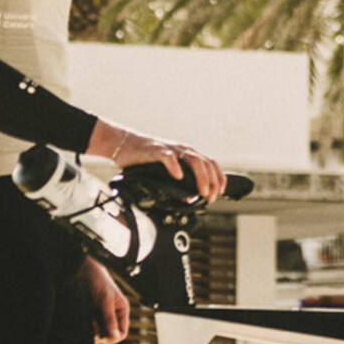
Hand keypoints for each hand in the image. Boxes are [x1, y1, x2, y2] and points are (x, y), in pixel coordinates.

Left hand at [84, 257, 129, 343]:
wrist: (83, 269)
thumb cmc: (98, 280)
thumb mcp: (105, 299)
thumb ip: (109, 318)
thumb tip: (114, 336)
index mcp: (121, 311)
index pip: (122, 333)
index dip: (114, 338)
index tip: (103, 337)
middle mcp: (112, 315)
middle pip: (109, 335)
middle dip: (101, 333)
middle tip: (91, 324)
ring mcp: (101, 315)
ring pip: (99, 332)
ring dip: (92, 330)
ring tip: (86, 318)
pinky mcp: (90, 314)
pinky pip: (90, 327)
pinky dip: (86, 326)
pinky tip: (83, 318)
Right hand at [91, 123, 225, 202]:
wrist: (123, 144)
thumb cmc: (144, 158)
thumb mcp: (166, 171)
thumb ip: (179, 183)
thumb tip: (190, 199)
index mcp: (187, 155)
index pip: (211, 164)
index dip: (219, 178)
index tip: (220, 192)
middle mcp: (182, 150)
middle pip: (205, 164)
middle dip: (212, 182)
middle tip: (210, 197)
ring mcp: (170, 149)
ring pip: (193, 160)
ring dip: (201, 177)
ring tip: (201, 192)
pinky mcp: (156, 150)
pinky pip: (168, 157)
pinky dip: (175, 166)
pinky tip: (178, 176)